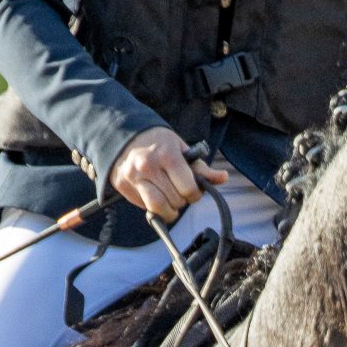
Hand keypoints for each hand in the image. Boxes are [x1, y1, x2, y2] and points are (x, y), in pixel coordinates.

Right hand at [107, 129, 228, 222]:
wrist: (126, 135)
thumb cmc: (159, 143)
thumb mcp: (181, 149)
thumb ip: (200, 167)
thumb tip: (223, 178)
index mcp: (167, 154)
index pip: (188, 189)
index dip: (194, 194)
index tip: (192, 190)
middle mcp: (148, 166)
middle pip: (175, 201)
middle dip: (181, 200)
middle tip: (178, 192)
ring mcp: (133, 176)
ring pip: (157, 208)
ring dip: (168, 211)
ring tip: (169, 201)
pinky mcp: (123, 186)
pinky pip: (144, 206)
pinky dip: (153, 206)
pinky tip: (153, 193)